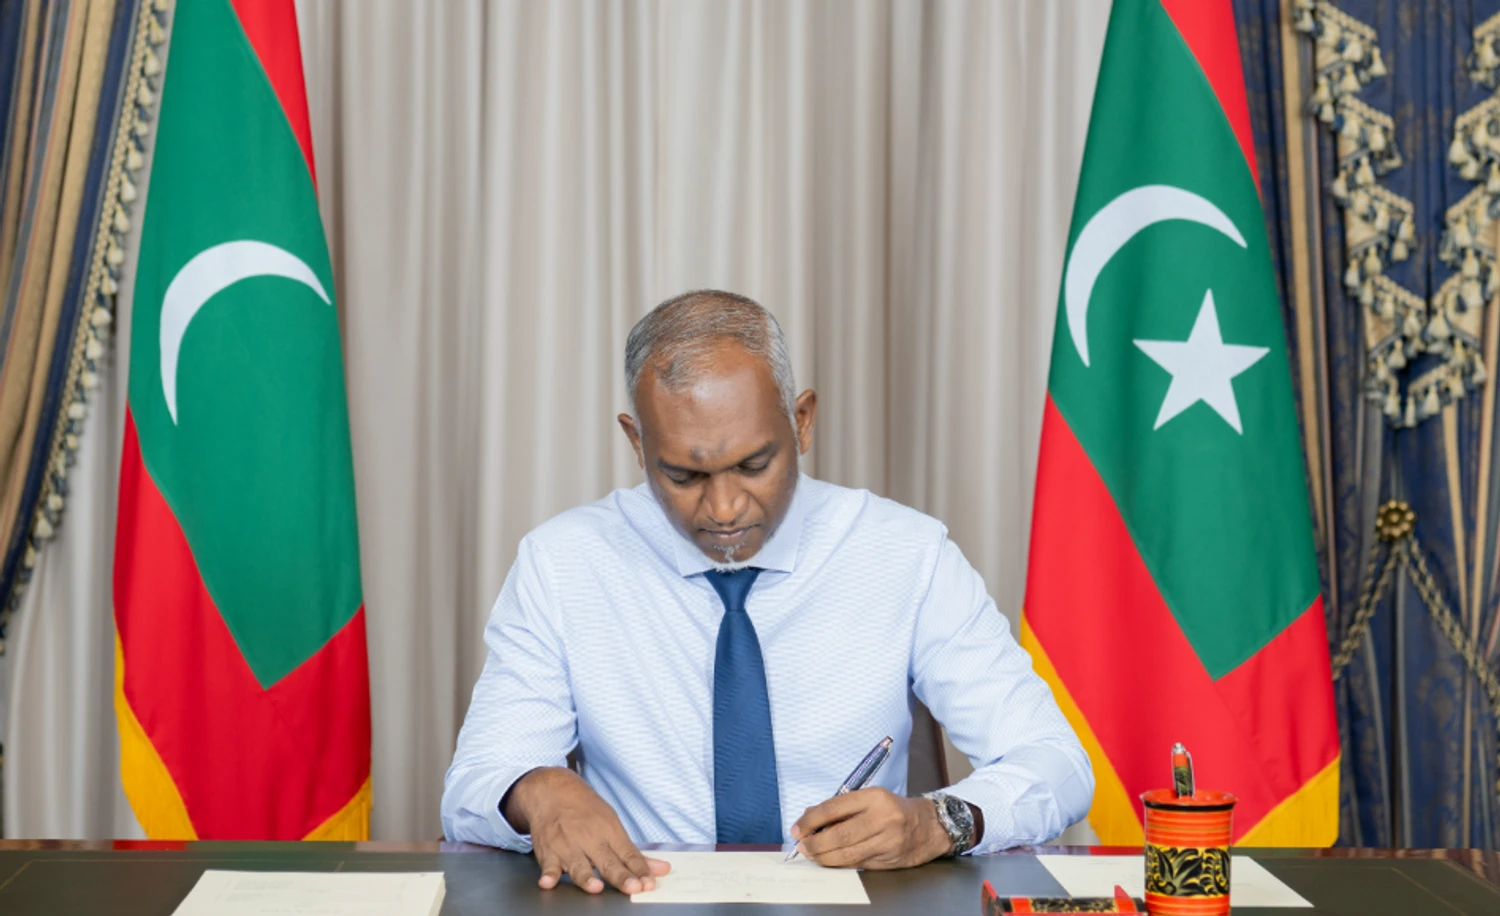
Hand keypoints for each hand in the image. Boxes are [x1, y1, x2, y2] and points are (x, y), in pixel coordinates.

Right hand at [502, 766, 670, 893]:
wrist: (553, 791)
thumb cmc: (585, 809)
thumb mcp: (611, 824)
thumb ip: (633, 853)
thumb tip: (661, 869)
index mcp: (609, 831)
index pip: (628, 854)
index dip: (640, 870)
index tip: (649, 883)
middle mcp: (589, 838)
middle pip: (607, 862)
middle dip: (620, 876)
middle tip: (633, 887)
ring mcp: (568, 845)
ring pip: (578, 865)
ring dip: (586, 877)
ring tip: (595, 887)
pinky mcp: (548, 851)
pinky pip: (548, 865)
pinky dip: (548, 874)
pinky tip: (548, 882)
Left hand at [790, 787, 951, 868]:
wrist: (930, 826)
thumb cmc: (895, 809)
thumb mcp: (870, 798)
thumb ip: (841, 807)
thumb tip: (809, 818)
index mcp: (874, 797)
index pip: (834, 808)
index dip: (811, 821)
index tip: (798, 829)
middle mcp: (882, 819)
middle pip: (839, 835)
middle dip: (815, 844)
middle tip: (802, 847)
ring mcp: (887, 842)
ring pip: (847, 854)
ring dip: (824, 857)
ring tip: (812, 854)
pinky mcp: (888, 860)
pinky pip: (857, 864)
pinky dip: (840, 864)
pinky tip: (830, 860)